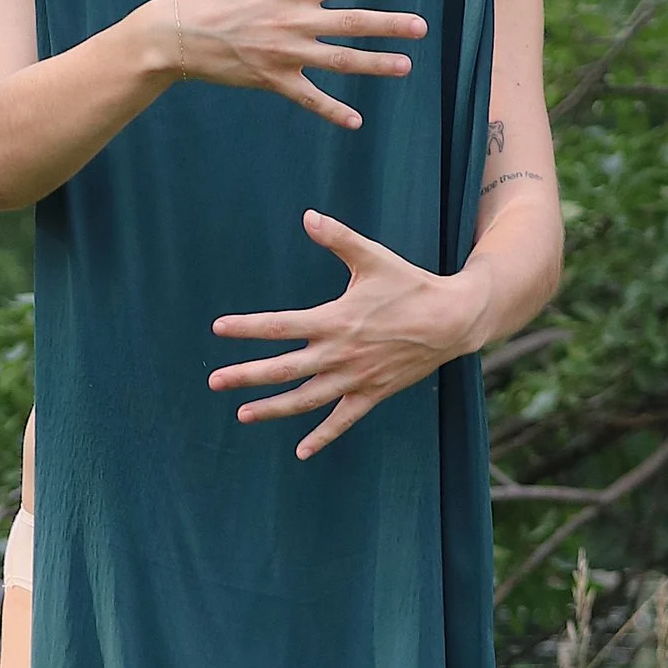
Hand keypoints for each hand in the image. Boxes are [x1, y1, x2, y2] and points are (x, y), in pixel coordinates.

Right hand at [160, 0, 424, 130]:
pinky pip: (309, 98)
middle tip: (421, 28)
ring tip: (405, 66)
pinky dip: (332, 111)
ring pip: (340, 61)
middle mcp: (294, 22)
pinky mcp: (273, 79)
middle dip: (389, 25)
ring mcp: (286, 54)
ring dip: (375, 64)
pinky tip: (356, 120)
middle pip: (352, 23)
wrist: (175, 34)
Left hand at [210, 210, 481, 459]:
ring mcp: (355, 378)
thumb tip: (308, 216)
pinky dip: (322, 436)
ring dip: (273, 408)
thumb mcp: (374, 258)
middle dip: (246, 376)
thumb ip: (338, 238)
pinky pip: (342, 420)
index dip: (247, 328)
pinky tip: (301, 452)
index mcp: (334, 320)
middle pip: (284, 370)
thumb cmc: (411, 285)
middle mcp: (340, 354)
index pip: (280, 326)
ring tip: (242, 415)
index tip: (218, 328)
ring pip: (306, 399)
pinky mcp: (372, 393)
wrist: (452, 320)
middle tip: (214, 381)